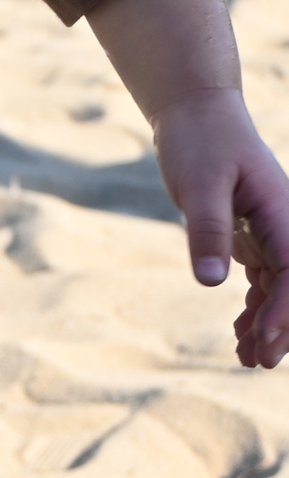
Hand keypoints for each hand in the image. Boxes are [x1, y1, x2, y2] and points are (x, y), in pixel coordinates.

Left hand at [151, 86, 288, 367]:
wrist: (197, 114)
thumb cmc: (199, 142)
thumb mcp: (198, 185)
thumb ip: (206, 231)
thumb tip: (211, 282)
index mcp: (284, 213)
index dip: (283, 309)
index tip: (264, 338)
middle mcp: (286, 225)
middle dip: (281, 326)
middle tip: (259, 363)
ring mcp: (272, 231)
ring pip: (279, 288)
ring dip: (267, 323)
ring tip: (247, 359)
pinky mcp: (252, 234)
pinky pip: (263, 278)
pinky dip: (253, 305)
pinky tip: (239, 332)